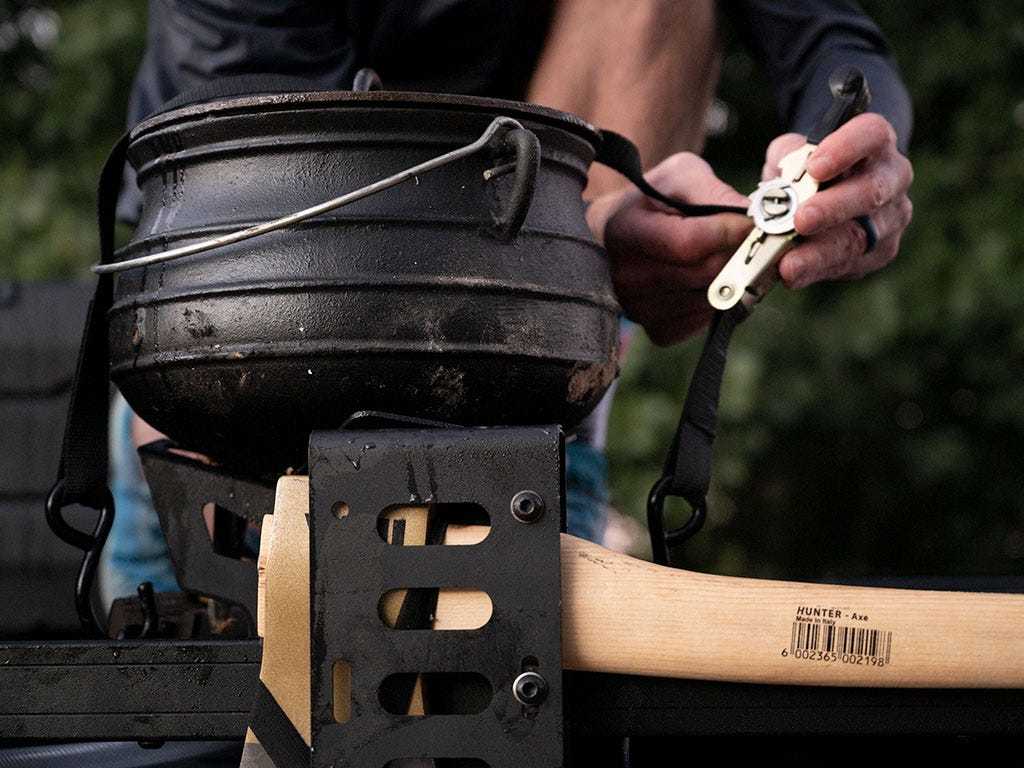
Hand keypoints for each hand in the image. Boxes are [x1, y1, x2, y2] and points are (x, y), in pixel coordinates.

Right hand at [589, 153, 751, 344]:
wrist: (620, 235)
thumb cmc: (653, 201)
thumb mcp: (678, 176)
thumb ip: (712, 191)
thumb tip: (750, 218)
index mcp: (625, 231)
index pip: (686, 243)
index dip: (727, 233)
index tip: (751, 222)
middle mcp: (626, 276)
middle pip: (705, 273)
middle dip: (737, 254)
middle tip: (750, 239)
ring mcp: (638, 309)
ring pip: (711, 298)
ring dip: (733, 279)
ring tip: (731, 257)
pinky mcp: (656, 330)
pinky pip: (704, 320)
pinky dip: (719, 302)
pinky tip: (711, 281)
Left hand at [763, 113, 912, 288]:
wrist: (830, 198)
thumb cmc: (811, 171)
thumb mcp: (794, 154)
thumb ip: (787, 159)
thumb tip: (779, 181)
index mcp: (875, 144)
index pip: (872, 136)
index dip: (845, 149)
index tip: (813, 167)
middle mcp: (893, 178)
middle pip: (871, 191)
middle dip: (833, 208)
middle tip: (801, 219)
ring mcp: (892, 218)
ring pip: (860, 236)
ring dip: (821, 252)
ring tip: (790, 263)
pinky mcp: (881, 252)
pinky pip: (849, 263)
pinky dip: (816, 270)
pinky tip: (794, 274)